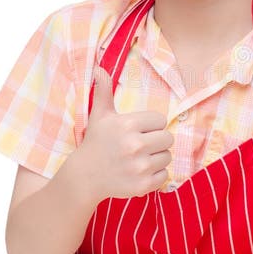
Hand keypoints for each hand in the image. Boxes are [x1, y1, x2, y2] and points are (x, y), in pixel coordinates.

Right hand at [79, 66, 173, 198]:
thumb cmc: (96, 143)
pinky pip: (165, 175)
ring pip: (167, 156)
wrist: (84, 177)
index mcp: (127, 125)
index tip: (137, 131)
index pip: (160, 120)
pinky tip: (139, 172)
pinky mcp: (143, 185)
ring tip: (138, 159)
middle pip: (168, 138)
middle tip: (140, 146)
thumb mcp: (99, 116)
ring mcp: (139, 167)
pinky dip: (155, 175)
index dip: (151, 125)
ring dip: (156, 158)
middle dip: (156, 141)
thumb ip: (103, 91)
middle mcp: (135, 145)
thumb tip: (99, 68)